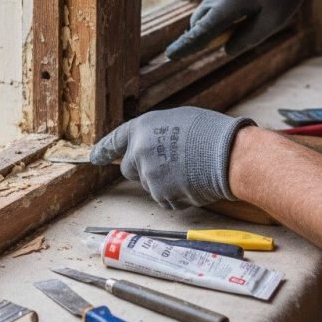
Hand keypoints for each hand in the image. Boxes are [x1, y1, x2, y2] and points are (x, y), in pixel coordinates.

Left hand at [89, 107, 253, 208]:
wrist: (228, 154)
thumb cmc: (209, 133)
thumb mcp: (176, 121)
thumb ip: (156, 134)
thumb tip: (152, 145)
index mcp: (142, 128)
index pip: (115, 140)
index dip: (103, 149)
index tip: (94, 157)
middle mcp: (139, 151)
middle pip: (129, 169)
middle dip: (143, 170)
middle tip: (168, 165)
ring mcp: (149, 175)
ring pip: (149, 185)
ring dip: (163, 183)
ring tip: (188, 171)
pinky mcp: (161, 194)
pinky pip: (164, 199)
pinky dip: (176, 195)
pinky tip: (192, 183)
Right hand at [166, 0, 321, 60]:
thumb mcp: (272, 22)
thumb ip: (247, 39)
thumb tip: (226, 49)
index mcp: (230, 2)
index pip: (202, 29)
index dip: (187, 44)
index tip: (171, 55)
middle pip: (199, 19)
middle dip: (201, 34)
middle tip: (218, 43)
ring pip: (207, 8)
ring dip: (214, 21)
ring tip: (244, 21)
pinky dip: (221, 10)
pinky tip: (247, 6)